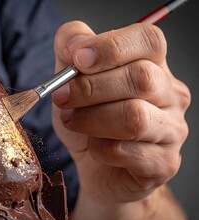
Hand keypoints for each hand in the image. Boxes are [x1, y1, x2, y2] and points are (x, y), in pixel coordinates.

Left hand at [51, 21, 190, 203]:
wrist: (93, 164)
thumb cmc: (86, 118)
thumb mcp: (70, 79)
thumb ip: (69, 50)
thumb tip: (75, 44)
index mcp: (152, 65)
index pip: (148, 40)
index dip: (111, 47)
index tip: (77, 60)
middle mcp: (170, 94)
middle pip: (140, 78)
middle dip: (89, 88)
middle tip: (61, 97)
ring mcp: (172, 129)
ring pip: (134, 117)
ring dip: (91, 120)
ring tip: (72, 121)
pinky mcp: (163, 162)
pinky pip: (125, 151)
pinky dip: (98, 149)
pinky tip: (94, 147)